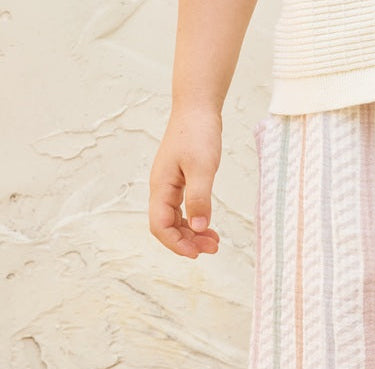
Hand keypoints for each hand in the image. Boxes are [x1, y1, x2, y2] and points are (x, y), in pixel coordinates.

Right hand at [149, 108, 222, 257]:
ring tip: (215, 242)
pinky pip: (183, 211)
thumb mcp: (202, 167)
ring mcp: (170, 186)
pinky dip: (195, 223)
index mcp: (161, 187)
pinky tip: (209, 227)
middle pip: (167, 227)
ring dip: (192, 235)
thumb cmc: (198, 133)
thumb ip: (199, 198)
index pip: (159, 226)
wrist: (197, 109)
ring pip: (176, 221)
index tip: (197, 253)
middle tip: (213, 248)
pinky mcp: (180, 183)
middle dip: (187, 242)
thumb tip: (197, 227)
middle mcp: (161, 189)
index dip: (176, 244)